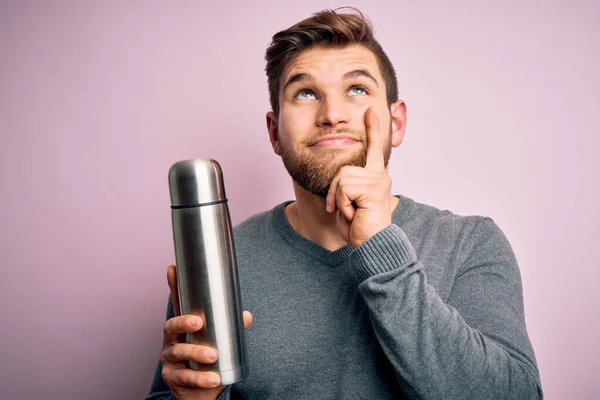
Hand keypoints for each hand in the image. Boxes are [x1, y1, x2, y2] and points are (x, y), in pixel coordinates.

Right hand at [160, 265, 252, 399]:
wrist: (201, 393)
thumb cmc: (209, 362)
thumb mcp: (221, 343)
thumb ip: (232, 329)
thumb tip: (246, 316)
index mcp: (183, 327)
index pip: (178, 305)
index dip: (173, 286)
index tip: (172, 268)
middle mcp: (172, 340)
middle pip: (170, 325)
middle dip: (183, 321)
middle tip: (198, 322)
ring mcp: (169, 359)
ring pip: (178, 351)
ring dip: (195, 353)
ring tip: (212, 356)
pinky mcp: (171, 377)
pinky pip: (184, 376)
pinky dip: (200, 377)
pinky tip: (213, 379)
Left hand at [325, 106, 392, 247]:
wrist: (371, 245)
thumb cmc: (359, 227)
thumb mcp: (348, 201)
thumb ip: (347, 185)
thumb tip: (341, 176)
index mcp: (376, 177)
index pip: (375, 148)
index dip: (373, 128)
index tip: (371, 110)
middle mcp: (380, 175)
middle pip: (342, 170)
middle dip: (334, 193)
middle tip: (345, 211)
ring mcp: (379, 180)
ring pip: (341, 179)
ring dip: (338, 200)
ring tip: (352, 213)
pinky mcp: (374, 188)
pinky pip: (343, 189)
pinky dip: (342, 204)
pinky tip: (354, 214)